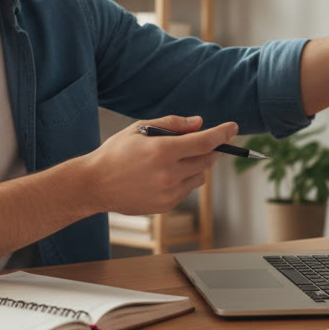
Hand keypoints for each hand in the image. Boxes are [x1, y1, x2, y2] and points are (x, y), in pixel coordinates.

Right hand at [87, 114, 237, 215]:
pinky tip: (164, 175)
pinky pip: (187, 190)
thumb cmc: (116, 152)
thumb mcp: (140, 129)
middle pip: (207, 160)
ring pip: (200, 177)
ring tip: (176, 159)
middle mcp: (168, 174)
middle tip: (202, 141)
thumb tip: (199, 123)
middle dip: (210, 149)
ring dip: (197, 165)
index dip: (223, 133)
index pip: (204, 142)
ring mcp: (168, 193)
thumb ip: (173, 124)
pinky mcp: (166, 205)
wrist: (95, 184)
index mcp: (162, 151)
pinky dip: (184, 180)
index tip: (233, 128)